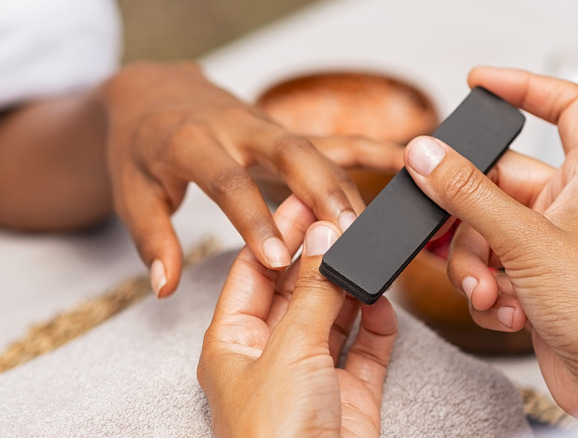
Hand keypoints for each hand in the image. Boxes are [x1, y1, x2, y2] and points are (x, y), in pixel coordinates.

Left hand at [101, 62, 401, 296]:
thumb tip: (165, 285)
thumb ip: (152, 239)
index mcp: (192, 144)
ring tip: (373, 229)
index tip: (275, 258)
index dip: (252, 219)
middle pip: (288, 154)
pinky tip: (402, 160)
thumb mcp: (132, 194)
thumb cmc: (142, 149)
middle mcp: (237, 129)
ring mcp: (268, 128)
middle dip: (321, 192)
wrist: (156, 95)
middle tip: (346, 233)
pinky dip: (370, 149)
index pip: (228, 183)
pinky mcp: (288, 132)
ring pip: (317, 151)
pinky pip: (334, 140)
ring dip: (347, 187)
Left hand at [198, 195, 396, 437]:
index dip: (277, 234)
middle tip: (347, 216)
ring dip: (352, 286)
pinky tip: (382, 301)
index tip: (306, 199)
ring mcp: (313, 373)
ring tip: (369, 250)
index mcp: (234, 343)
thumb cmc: (276, 437)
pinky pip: (367, 346)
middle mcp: (272, 354)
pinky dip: (378, 323)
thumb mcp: (290, 350)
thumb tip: (326, 235)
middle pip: (298, 288)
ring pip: (335, 314)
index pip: (254, 271)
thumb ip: (314, 290)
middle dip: (321, 255)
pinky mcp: (351, 392)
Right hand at [404, 67, 577, 414]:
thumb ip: (469, 194)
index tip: (480, 83)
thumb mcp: (524, 241)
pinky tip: (507, 309)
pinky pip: (488, 265)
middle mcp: (567, 204)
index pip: (566, 107)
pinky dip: (487, 289)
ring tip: (493, 292)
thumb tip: (428, 155)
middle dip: (471, 223)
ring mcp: (547, 243)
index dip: (524, 86)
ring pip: (483, 231)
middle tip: (460, 240)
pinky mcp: (532, 277)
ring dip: (476, 266)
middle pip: (495, 183)